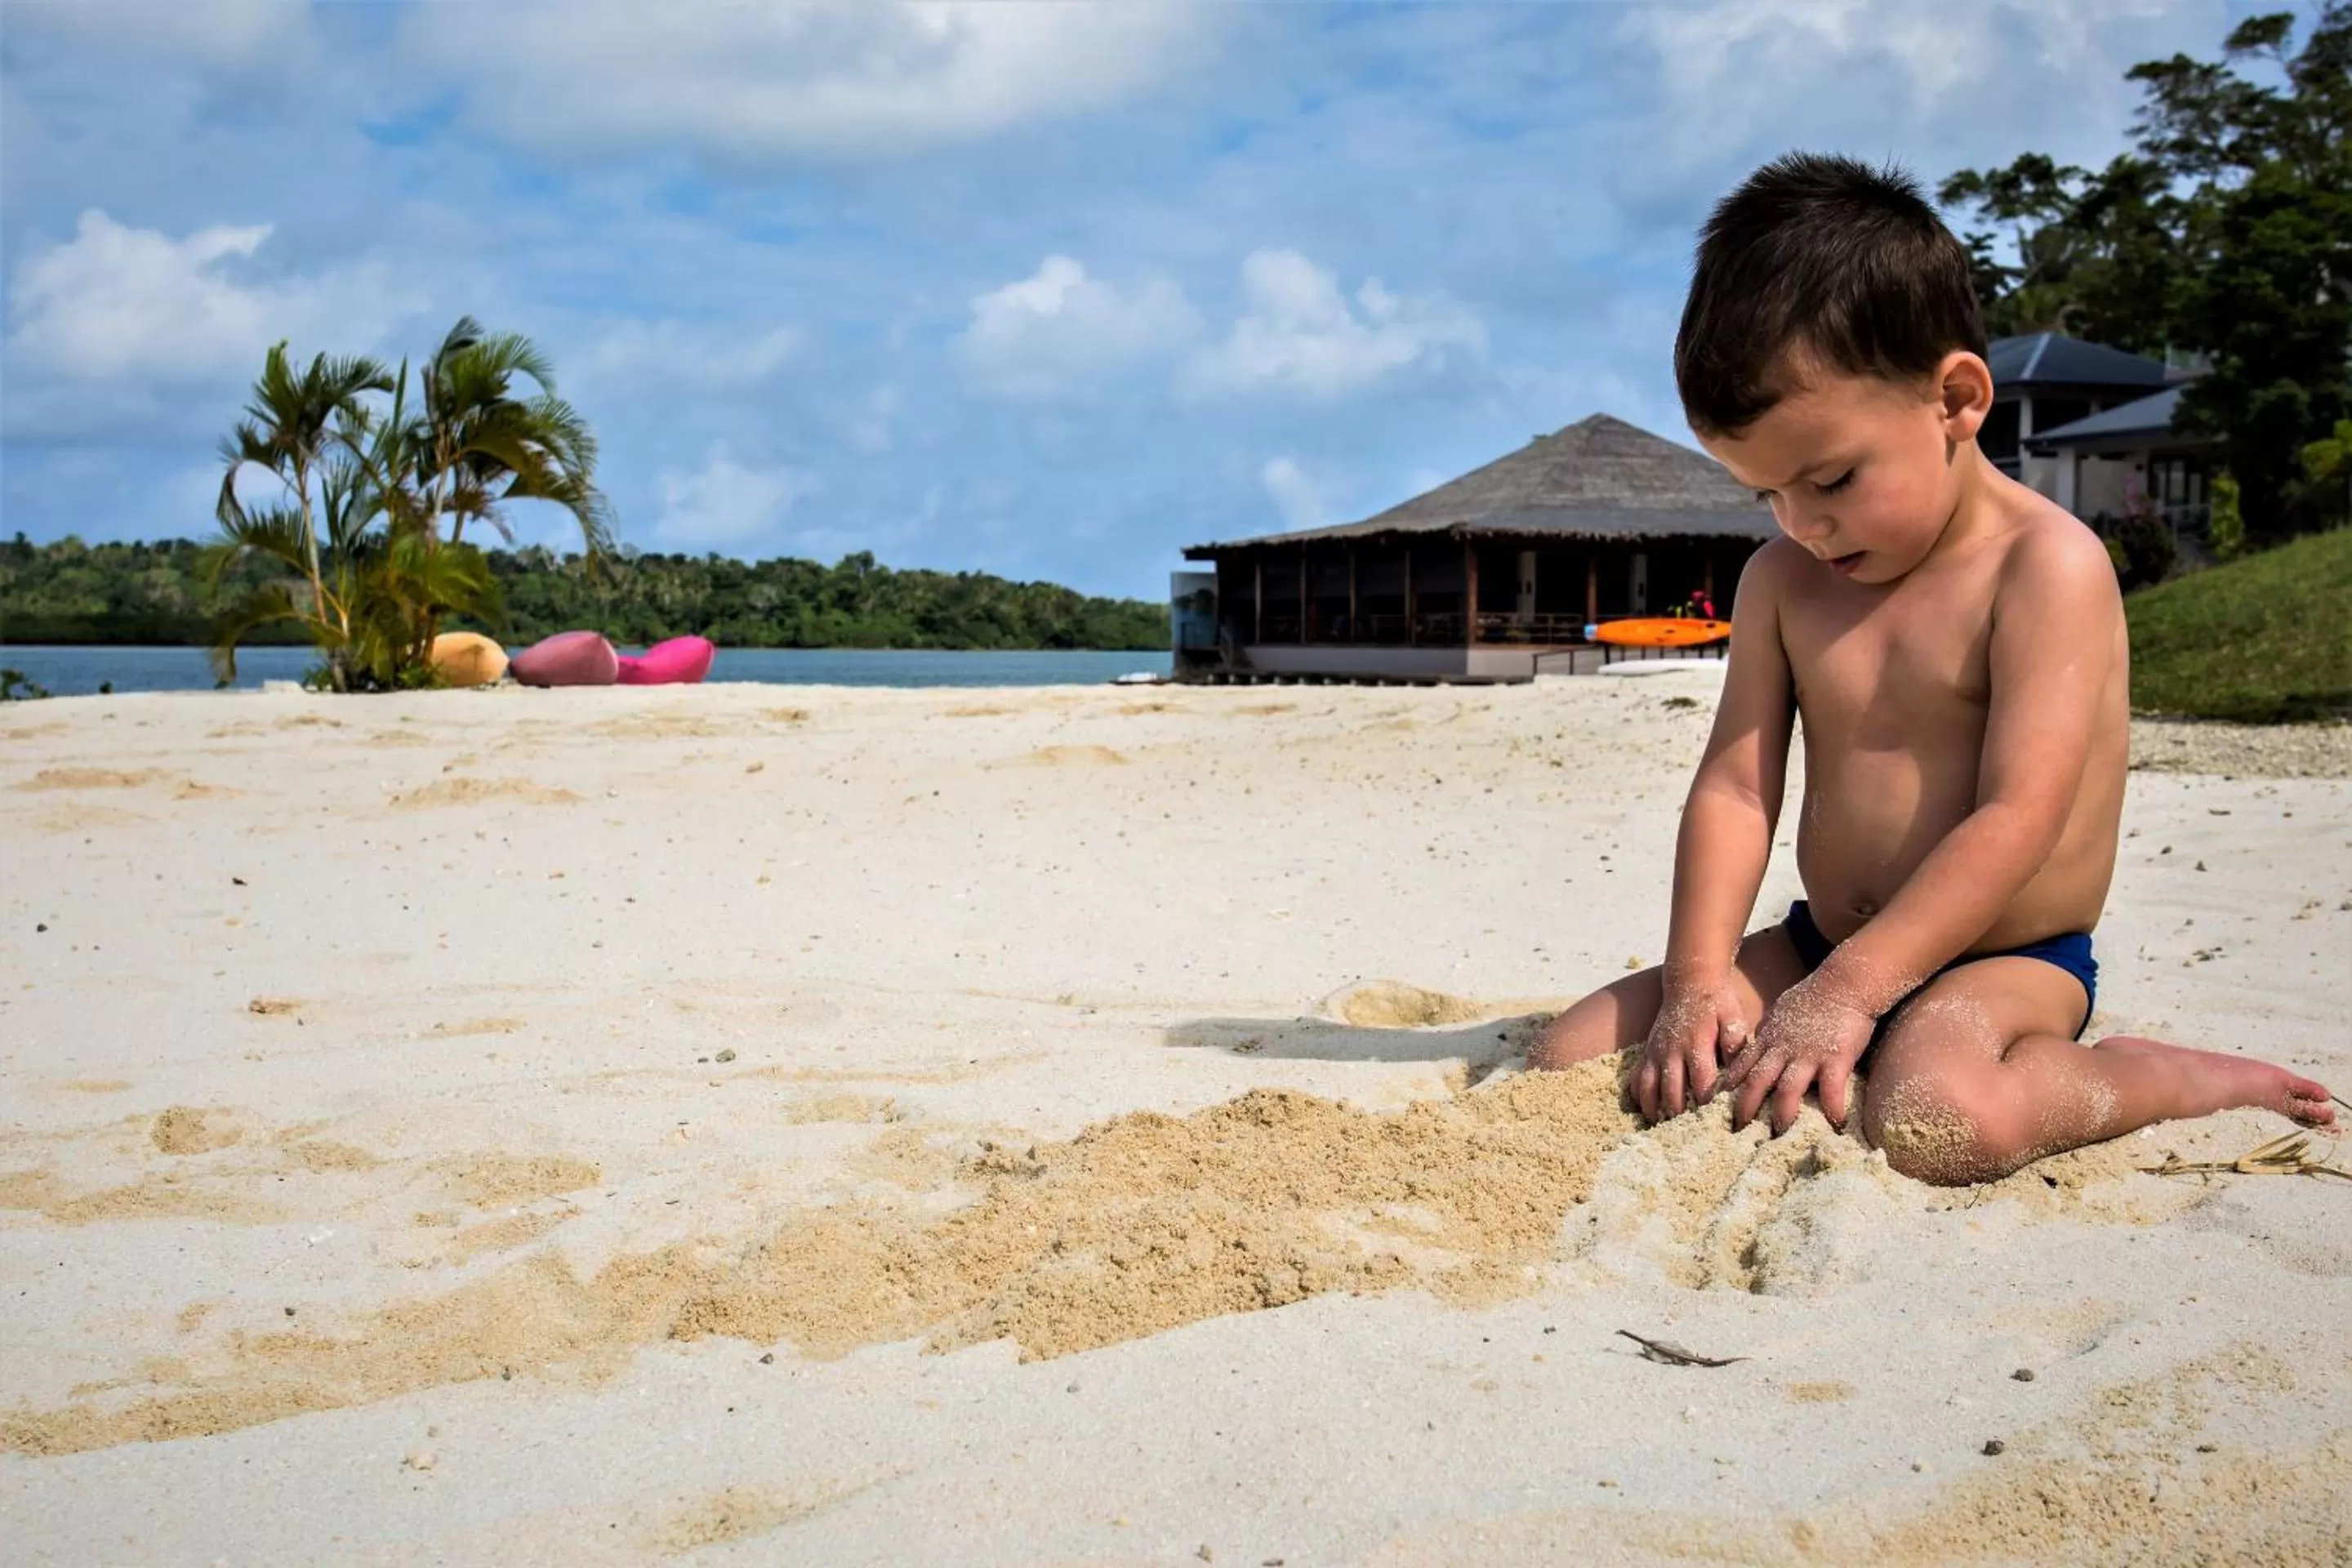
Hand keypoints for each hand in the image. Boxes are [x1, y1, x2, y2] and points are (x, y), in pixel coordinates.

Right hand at [1632, 978, 1749, 1124]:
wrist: (1690, 980)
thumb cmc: (1717, 1002)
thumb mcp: (1733, 1017)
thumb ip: (1735, 1042)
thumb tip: (1739, 1070)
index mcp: (1696, 1044)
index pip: (1701, 1083)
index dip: (1707, 1105)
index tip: (1717, 1124)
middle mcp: (1671, 1050)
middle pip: (1671, 1091)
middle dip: (1679, 1115)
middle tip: (1689, 1136)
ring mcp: (1655, 1051)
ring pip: (1648, 1087)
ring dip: (1654, 1110)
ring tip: (1661, 1129)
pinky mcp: (1647, 1051)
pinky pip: (1636, 1077)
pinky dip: (1637, 1096)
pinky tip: (1644, 1111)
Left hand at [1718, 975, 1876, 1134]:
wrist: (1844, 984)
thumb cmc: (1814, 997)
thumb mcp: (1781, 1012)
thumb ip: (1769, 1032)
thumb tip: (1759, 1043)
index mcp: (1770, 1039)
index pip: (1743, 1065)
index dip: (1730, 1085)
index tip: (1718, 1103)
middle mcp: (1784, 1049)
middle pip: (1757, 1081)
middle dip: (1745, 1107)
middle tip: (1737, 1128)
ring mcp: (1809, 1055)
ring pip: (1788, 1090)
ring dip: (1782, 1113)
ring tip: (1779, 1132)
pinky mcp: (1836, 1059)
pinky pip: (1831, 1089)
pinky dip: (1833, 1108)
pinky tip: (1836, 1124)